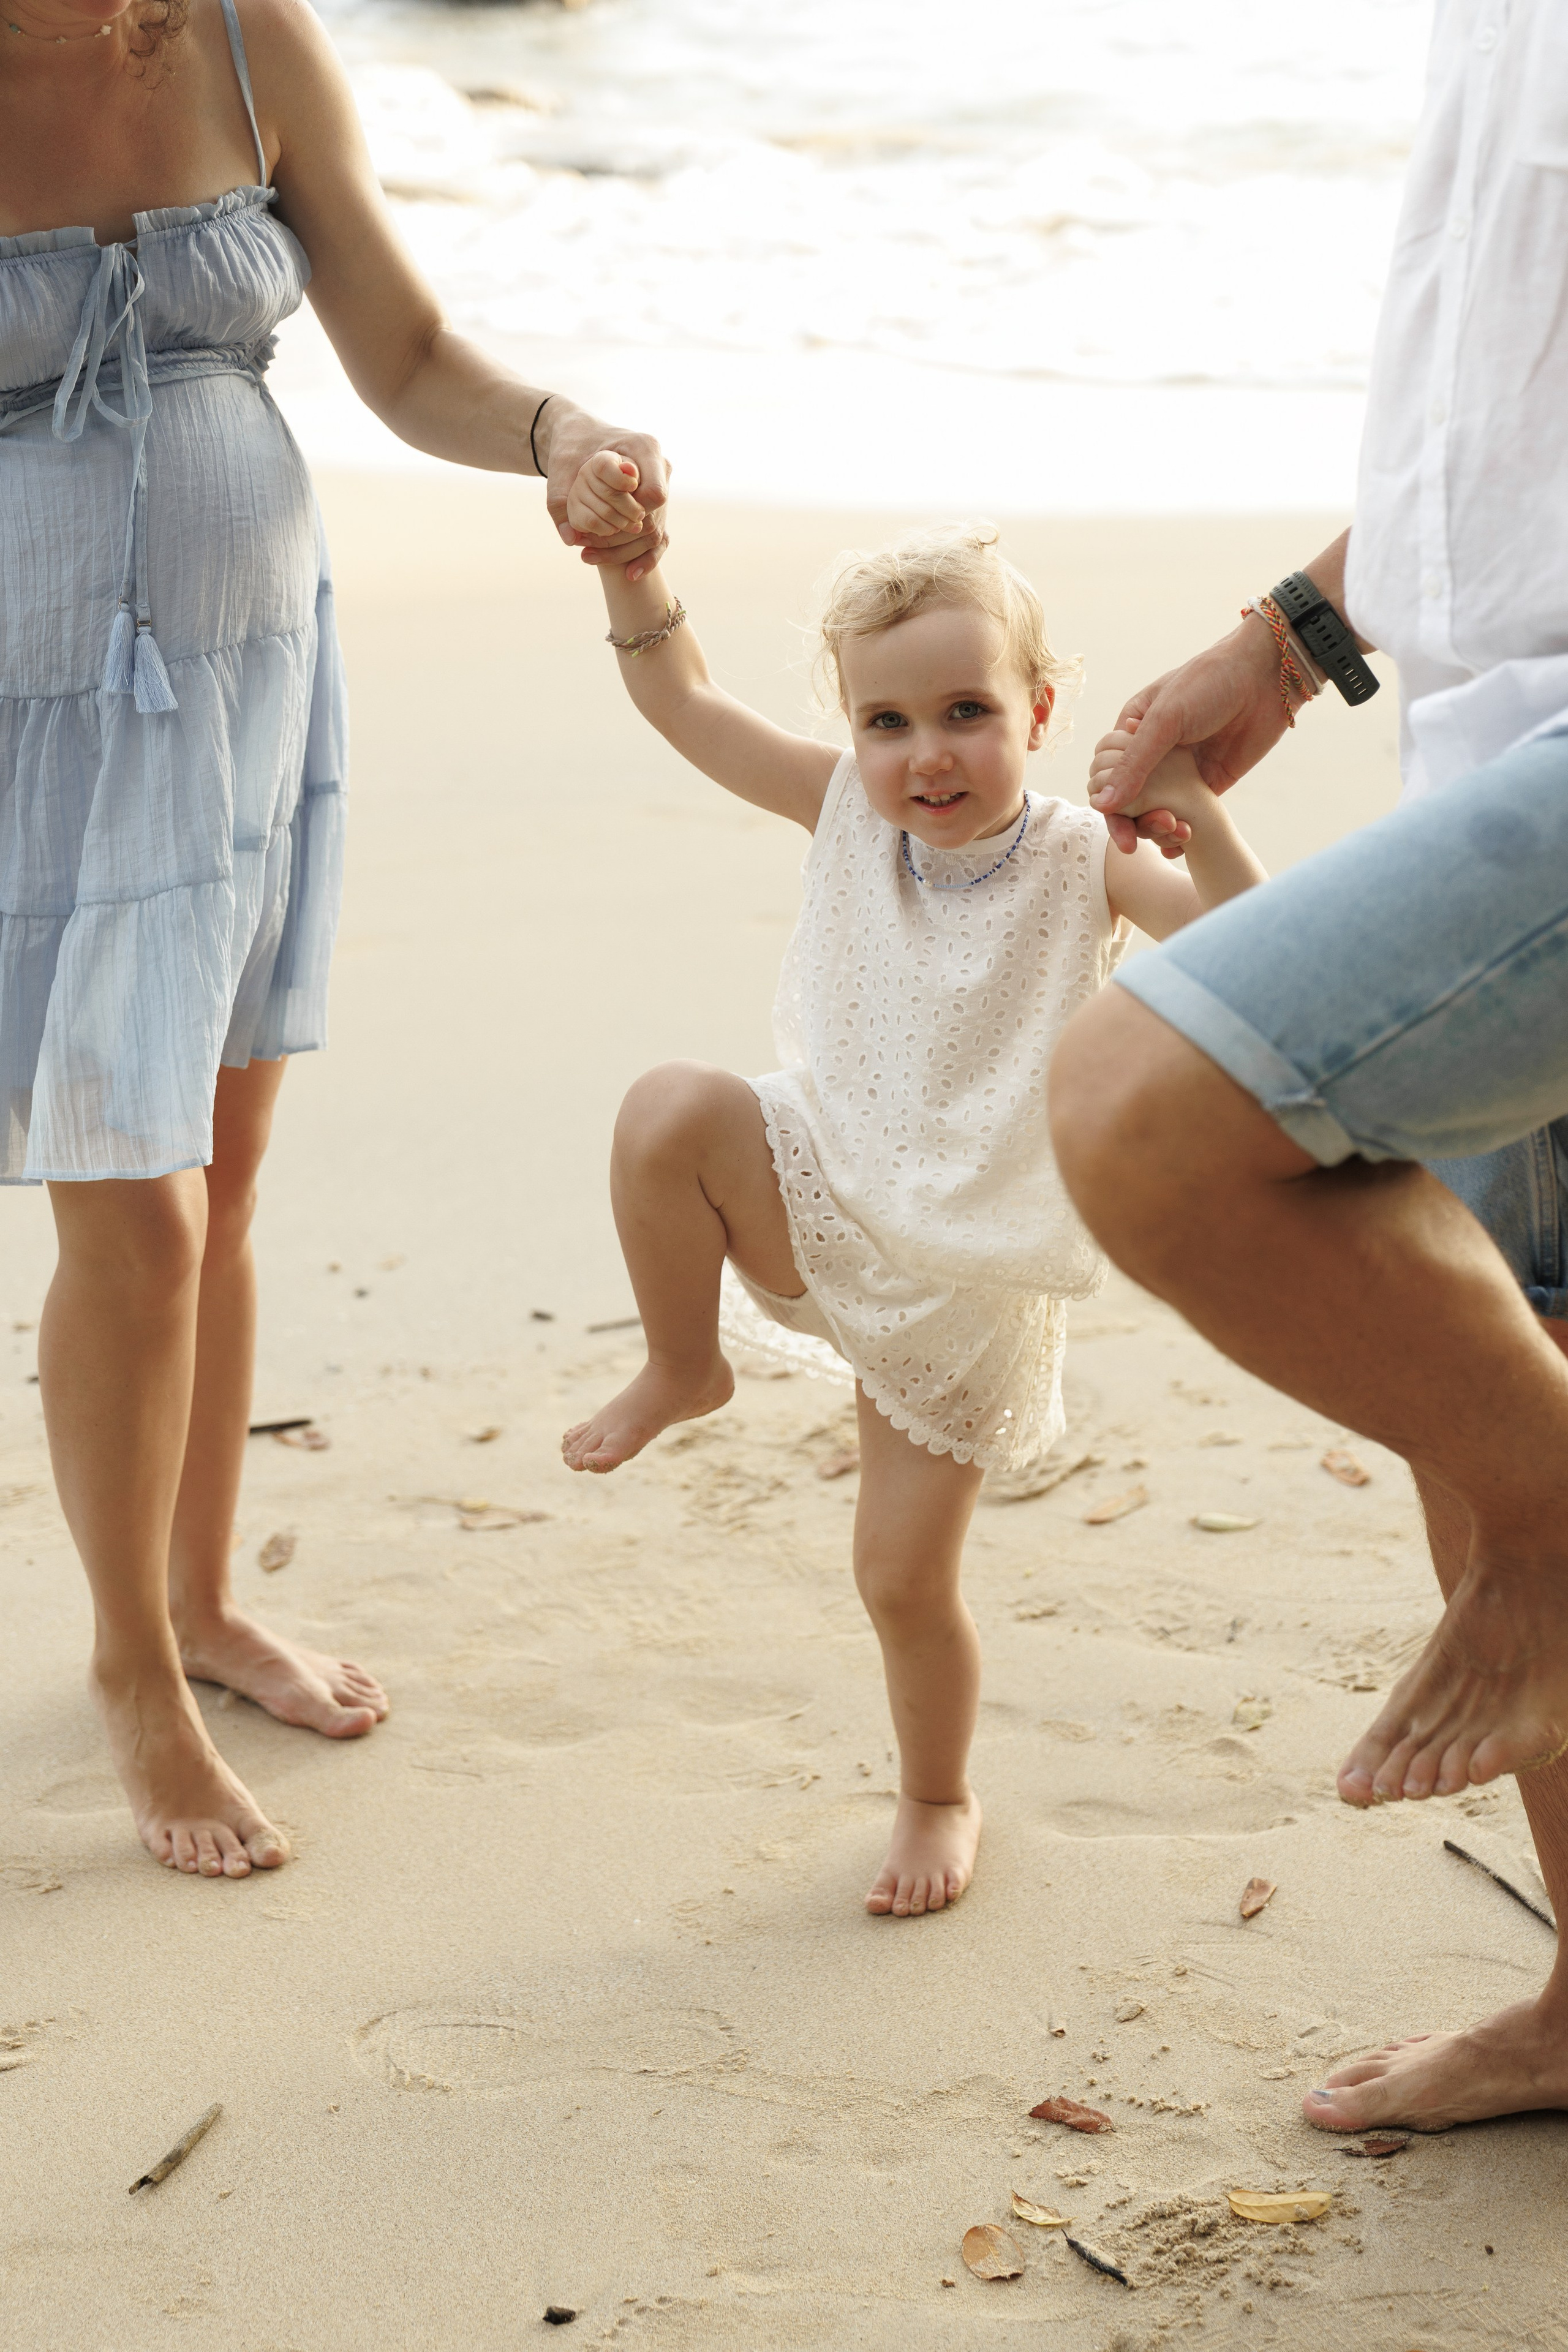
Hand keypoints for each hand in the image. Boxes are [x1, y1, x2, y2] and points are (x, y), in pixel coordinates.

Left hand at [541, 405, 670, 582]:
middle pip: (653, 518)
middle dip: (620, 538)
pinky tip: (629, 574)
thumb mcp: (560, 467)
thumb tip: (570, 539)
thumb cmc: (571, 446)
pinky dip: (645, 558)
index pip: (654, 494)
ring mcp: (661, 489)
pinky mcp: (655, 507)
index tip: (602, 518)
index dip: (632, 512)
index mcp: (644, 448)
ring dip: (624, 551)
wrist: (578, 438)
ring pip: (654, 533)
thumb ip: (559, 499)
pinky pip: (659, 539)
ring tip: (587, 556)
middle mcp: (660, 468)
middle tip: (584, 546)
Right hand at [1090, 611, 1285, 855]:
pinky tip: (1180, 846)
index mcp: (1133, 731)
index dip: (1108, 801)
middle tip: (1144, 837)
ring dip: (1158, 829)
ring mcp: (1180, 770)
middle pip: (1130, 799)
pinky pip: (1187, 815)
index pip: (1107, 775)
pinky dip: (1179, 835)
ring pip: (1156, 811)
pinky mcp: (1208, 783)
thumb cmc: (1209, 683)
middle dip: (1133, 822)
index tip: (1118, 821)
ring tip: (1175, 833)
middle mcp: (1154, 753)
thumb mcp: (1164, 721)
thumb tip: (1101, 804)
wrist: (1266, 677)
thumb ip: (1134, 765)